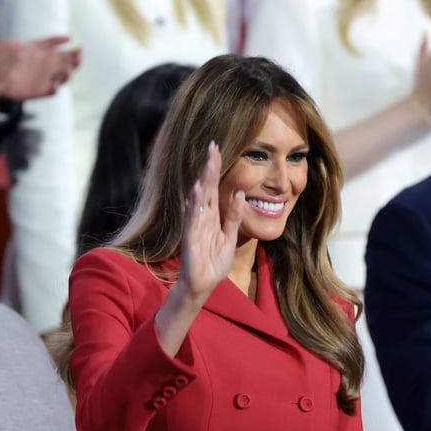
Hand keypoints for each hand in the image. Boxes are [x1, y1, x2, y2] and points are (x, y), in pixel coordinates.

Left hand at [3, 36, 81, 99]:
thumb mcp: (6, 48)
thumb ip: (15, 45)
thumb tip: (22, 45)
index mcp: (37, 52)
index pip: (53, 44)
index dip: (61, 42)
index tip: (70, 38)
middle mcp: (44, 64)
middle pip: (64, 60)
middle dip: (74, 57)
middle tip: (79, 53)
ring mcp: (44, 78)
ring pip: (63, 76)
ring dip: (67, 74)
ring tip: (68, 71)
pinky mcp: (40, 91)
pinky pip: (51, 91)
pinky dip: (54, 88)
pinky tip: (55, 85)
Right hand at [174, 141, 244, 309]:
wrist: (204, 284)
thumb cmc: (214, 261)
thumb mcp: (230, 236)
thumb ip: (234, 216)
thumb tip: (240, 193)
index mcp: (212, 215)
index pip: (213, 187)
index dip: (215, 168)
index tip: (217, 149)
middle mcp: (202, 216)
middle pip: (206, 187)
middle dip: (209, 167)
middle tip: (213, 147)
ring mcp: (195, 225)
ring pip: (199, 199)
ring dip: (203, 181)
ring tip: (208, 164)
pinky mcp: (190, 237)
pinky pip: (193, 218)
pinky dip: (195, 204)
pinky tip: (196, 191)